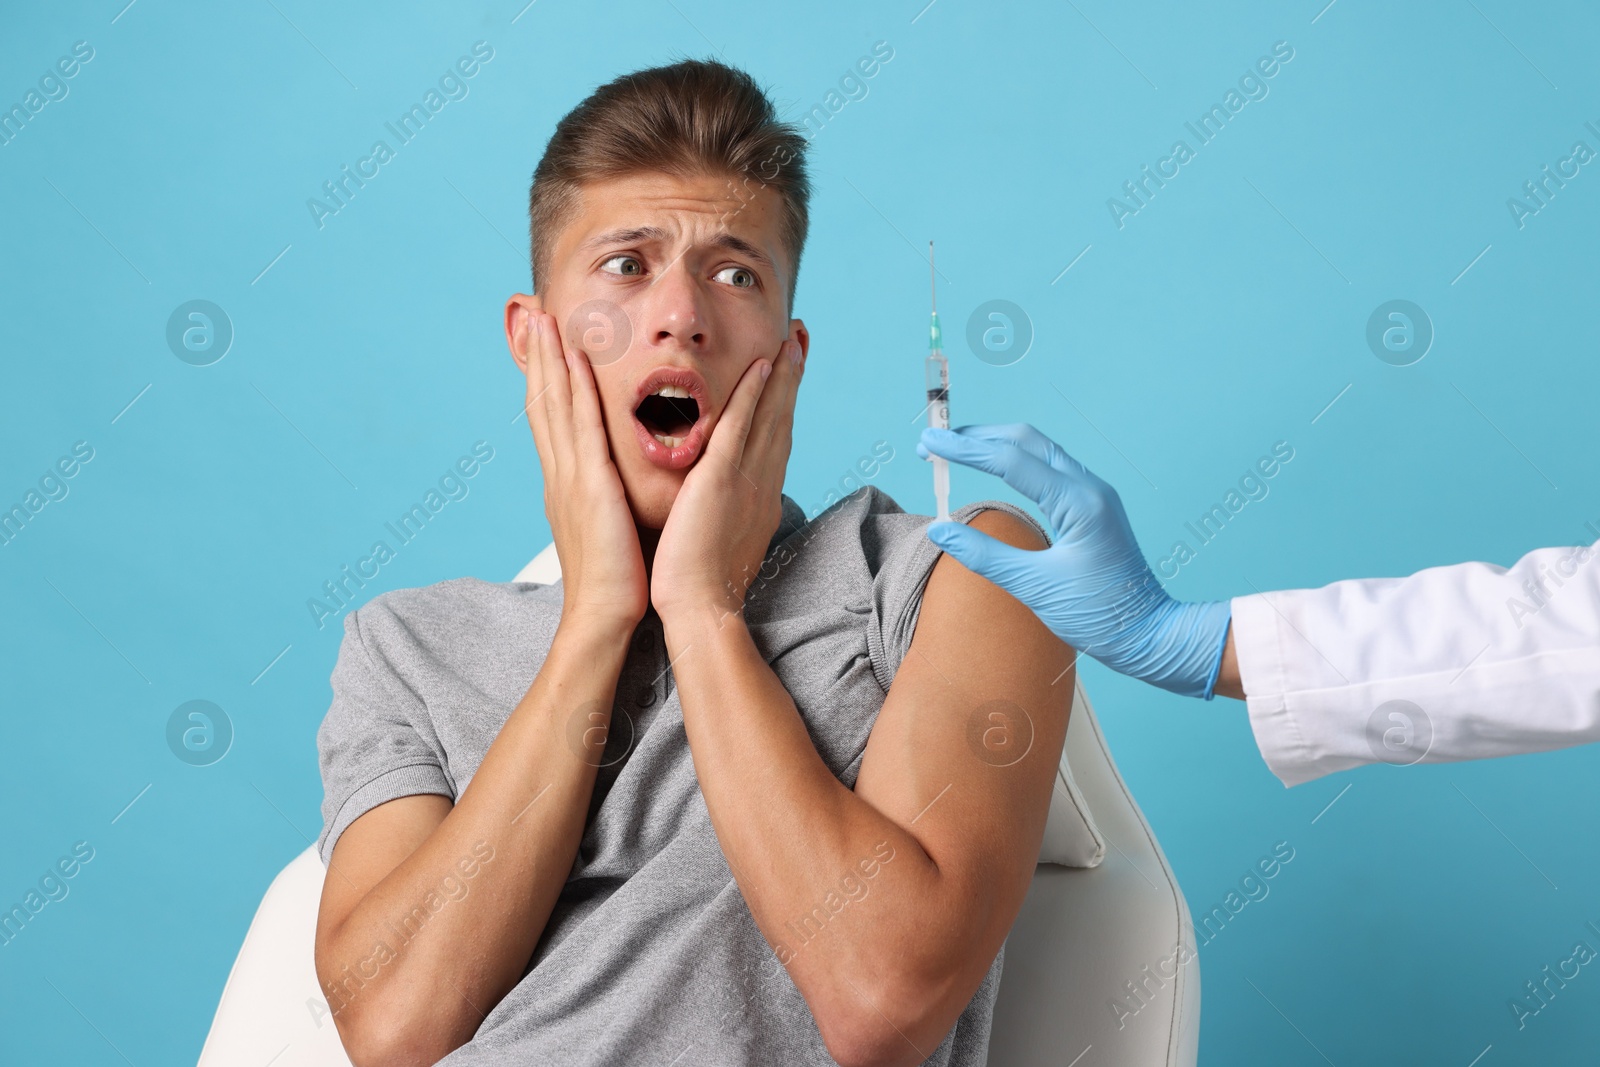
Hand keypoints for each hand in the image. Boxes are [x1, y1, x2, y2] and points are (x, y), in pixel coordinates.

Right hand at [518, 306, 648, 631]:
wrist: (602, 617)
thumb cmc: (614, 582)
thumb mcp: (606, 528)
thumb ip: (606, 501)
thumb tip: (613, 487)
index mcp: (566, 485)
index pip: (552, 421)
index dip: (545, 380)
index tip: (545, 344)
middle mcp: (560, 474)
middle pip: (544, 403)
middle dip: (539, 357)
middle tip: (533, 315)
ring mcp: (569, 478)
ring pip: (556, 406)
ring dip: (549, 360)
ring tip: (544, 320)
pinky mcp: (588, 485)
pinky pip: (582, 426)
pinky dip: (575, 390)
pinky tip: (574, 360)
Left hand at [650, 338, 803, 623]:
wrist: (700, 608)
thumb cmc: (703, 585)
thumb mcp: (724, 539)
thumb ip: (728, 512)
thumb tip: (725, 501)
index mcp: (761, 497)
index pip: (776, 439)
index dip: (785, 402)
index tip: (789, 371)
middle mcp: (762, 483)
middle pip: (782, 418)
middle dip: (792, 376)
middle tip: (800, 338)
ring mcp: (746, 479)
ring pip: (769, 415)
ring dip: (782, 374)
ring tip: (792, 337)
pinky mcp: (723, 479)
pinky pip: (741, 426)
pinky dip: (753, 394)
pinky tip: (761, 364)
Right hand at [917, 423, 1231, 698]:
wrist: (1149, 634)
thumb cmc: (1100, 615)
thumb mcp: (1036, 588)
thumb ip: (985, 556)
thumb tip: (940, 531)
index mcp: (1078, 501)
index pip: (1010, 460)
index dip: (964, 449)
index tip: (928, 445)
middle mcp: (1089, 487)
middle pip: (1026, 441)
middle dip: (977, 436)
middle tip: (935, 444)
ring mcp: (1093, 495)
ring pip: (1038, 451)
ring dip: (995, 445)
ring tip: (956, 450)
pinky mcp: (1092, 508)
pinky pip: (1048, 469)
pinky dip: (1014, 462)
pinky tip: (995, 470)